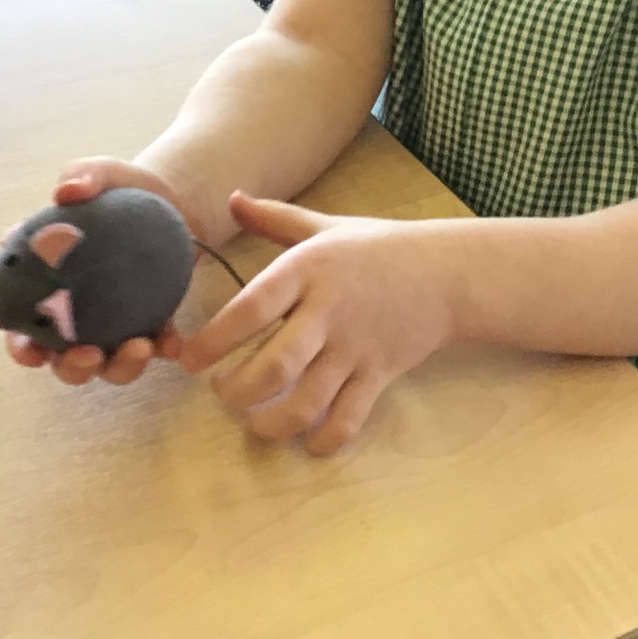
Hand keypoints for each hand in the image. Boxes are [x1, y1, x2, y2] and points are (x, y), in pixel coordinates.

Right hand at [0, 157, 197, 387]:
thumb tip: (66, 191)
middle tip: (83, 353)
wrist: (173, 202)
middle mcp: (65, 316)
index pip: (0, 303)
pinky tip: (171, 342)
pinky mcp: (147, 328)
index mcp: (39, 281)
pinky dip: (159, 352)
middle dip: (62, 364)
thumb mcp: (102, 173)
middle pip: (49, 356)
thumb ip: (82, 176)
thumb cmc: (120, 191)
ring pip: (99, 367)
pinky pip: (150, 352)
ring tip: (139, 346)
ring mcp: (105, 328)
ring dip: (115, 368)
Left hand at [179, 192, 456, 456]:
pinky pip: (348, 419)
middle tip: (223, 393)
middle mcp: (329, 312)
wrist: (447, 272)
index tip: (190, 360)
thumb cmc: (378, 248)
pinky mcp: (380, 374)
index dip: (214, 339)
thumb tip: (229, 198)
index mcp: (308, 271)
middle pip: (276, 366)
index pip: (252, 308)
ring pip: (308, 402)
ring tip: (255, 421)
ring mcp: (356, 347)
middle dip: (238, 392)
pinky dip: (323, 439)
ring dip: (272, 423)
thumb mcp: (324, 226)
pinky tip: (307, 440)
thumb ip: (273, 218)